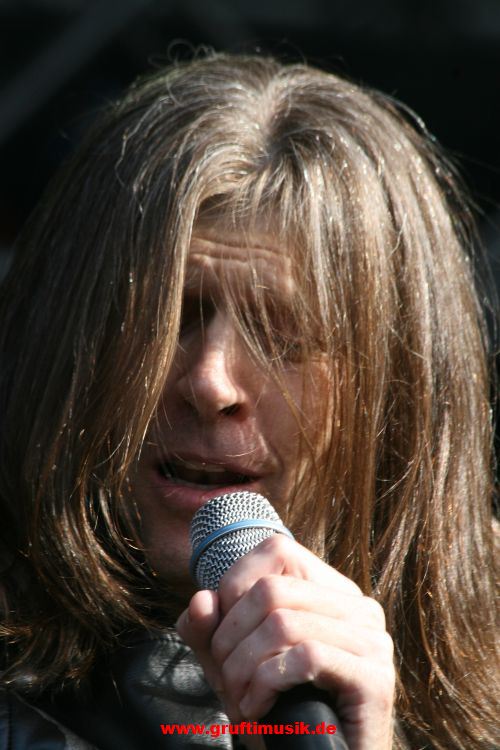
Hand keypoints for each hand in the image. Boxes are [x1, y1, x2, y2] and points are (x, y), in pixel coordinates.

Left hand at [176, 534, 394, 749]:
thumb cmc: (276, 712)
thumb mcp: (231, 664)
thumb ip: (210, 630)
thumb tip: (201, 599)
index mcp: (330, 590)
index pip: (276, 549)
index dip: (234, 586)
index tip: (221, 635)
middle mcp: (359, 606)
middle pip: (271, 590)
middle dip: (230, 637)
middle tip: (225, 679)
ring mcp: (372, 640)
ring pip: (283, 624)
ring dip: (243, 668)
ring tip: (239, 700)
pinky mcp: (376, 679)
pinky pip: (306, 658)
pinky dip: (266, 685)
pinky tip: (259, 710)